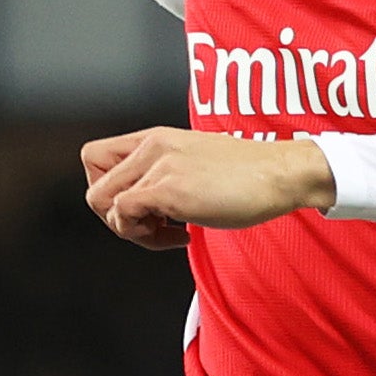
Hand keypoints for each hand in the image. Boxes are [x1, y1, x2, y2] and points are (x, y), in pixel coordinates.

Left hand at [81, 128, 338, 250]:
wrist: (281, 174)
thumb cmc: (251, 176)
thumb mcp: (196, 162)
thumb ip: (167, 172)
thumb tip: (149, 205)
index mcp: (155, 138)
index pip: (94, 157)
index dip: (106, 189)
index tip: (140, 207)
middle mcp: (151, 147)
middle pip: (94, 187)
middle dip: (117, 219)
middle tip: (153, 227)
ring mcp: (159, 166)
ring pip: (105, 204)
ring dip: (132, 230)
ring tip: (169, 232)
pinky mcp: (169, 189)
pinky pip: (124, 214)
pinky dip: (146, 236)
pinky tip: (182, 235)